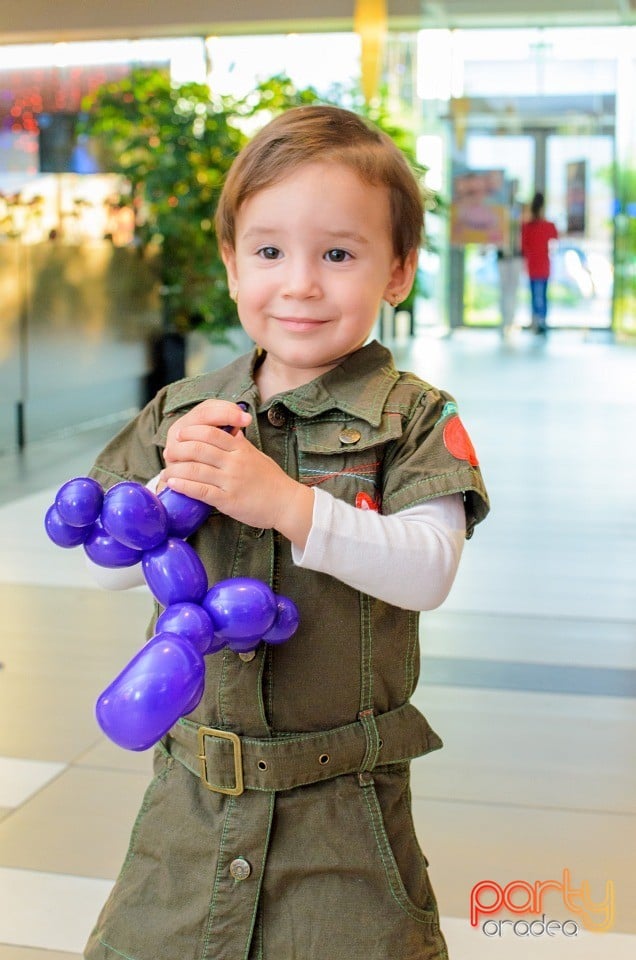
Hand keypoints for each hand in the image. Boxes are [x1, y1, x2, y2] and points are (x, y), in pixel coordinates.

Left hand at [161, 400, 312, 546]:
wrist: (286, 503)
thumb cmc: (271, 480)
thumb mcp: (256, 455)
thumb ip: (239, 445)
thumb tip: (229, 432)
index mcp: (240, 449)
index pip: (211, 433)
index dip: (191, 432)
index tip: (180, 435)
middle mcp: (234, 462)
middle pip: (199, 449)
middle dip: (179, 449)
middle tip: (168, 453)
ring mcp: (231, 482)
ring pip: (196, 470)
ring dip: (176, 469)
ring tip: (166, 471)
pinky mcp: (228, 500)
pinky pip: (201, 491)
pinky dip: (184, 486)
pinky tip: (173, 484)